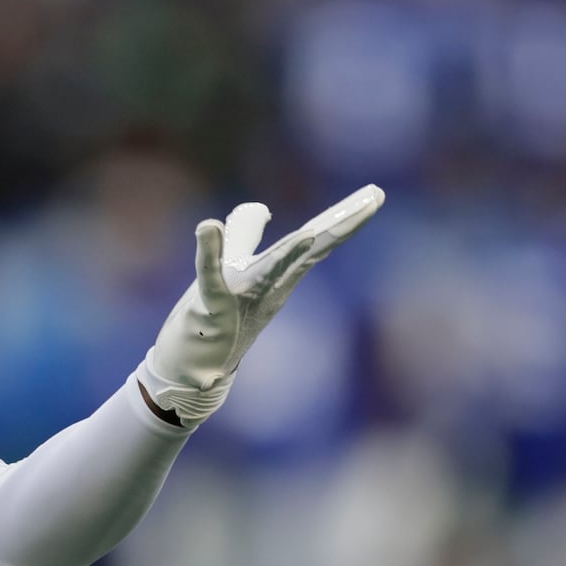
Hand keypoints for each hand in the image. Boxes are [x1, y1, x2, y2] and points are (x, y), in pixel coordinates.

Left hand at [137, 184, 384, 426]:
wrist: (190, 371)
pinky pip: (208, 277)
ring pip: (268, 269)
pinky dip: (209, 252)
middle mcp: (267, 286)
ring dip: (288, 254)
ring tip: (310, 233)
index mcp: (278, 274)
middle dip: (339, 225)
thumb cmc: (217, 317)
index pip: (316, 241)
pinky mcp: (207, 309)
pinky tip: (208, 226)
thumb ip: (245, 235)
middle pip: (308, 251)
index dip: (343, 218)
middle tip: (373, 199)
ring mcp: (240, 299)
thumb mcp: (232, 266)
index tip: (374, 195)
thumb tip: (260, 206)